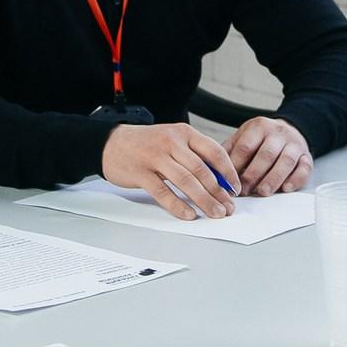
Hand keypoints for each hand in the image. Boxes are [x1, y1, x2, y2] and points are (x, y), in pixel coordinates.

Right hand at [102, 123, 238, 220]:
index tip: (236, 189)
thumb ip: (194, 155)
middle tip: (228, 208)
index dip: (228, 172)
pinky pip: (163, 192)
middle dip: (219, 192)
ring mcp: (155, 157)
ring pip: (186, 181)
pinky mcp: (141, 173)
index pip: (214, 151)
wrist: (111, 143)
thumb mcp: (173, 140)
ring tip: (214, 213)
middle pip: (201, 170)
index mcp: (184, 133)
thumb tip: (219, 180)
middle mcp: (171, 142)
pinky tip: (189, 214)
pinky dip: (178, 205)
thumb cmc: (147, 144)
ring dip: (204, 200)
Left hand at [225, 116, 311, 195]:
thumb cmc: (261, 139)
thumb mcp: (243, 137)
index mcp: (259, 127)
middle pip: (266, 154)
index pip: (246, 146)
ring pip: (286, 161)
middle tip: (244, 190)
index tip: (229, 182)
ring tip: (262, 192)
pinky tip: (286, 188)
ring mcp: (294, 144)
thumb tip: (213, 170)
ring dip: (273, 178)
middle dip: (254, 174)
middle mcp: (278, 133)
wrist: (289, 130)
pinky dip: (295, 179)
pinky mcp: (307, 156)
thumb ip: (229, 151)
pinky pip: (304, 168)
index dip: (237, 166)